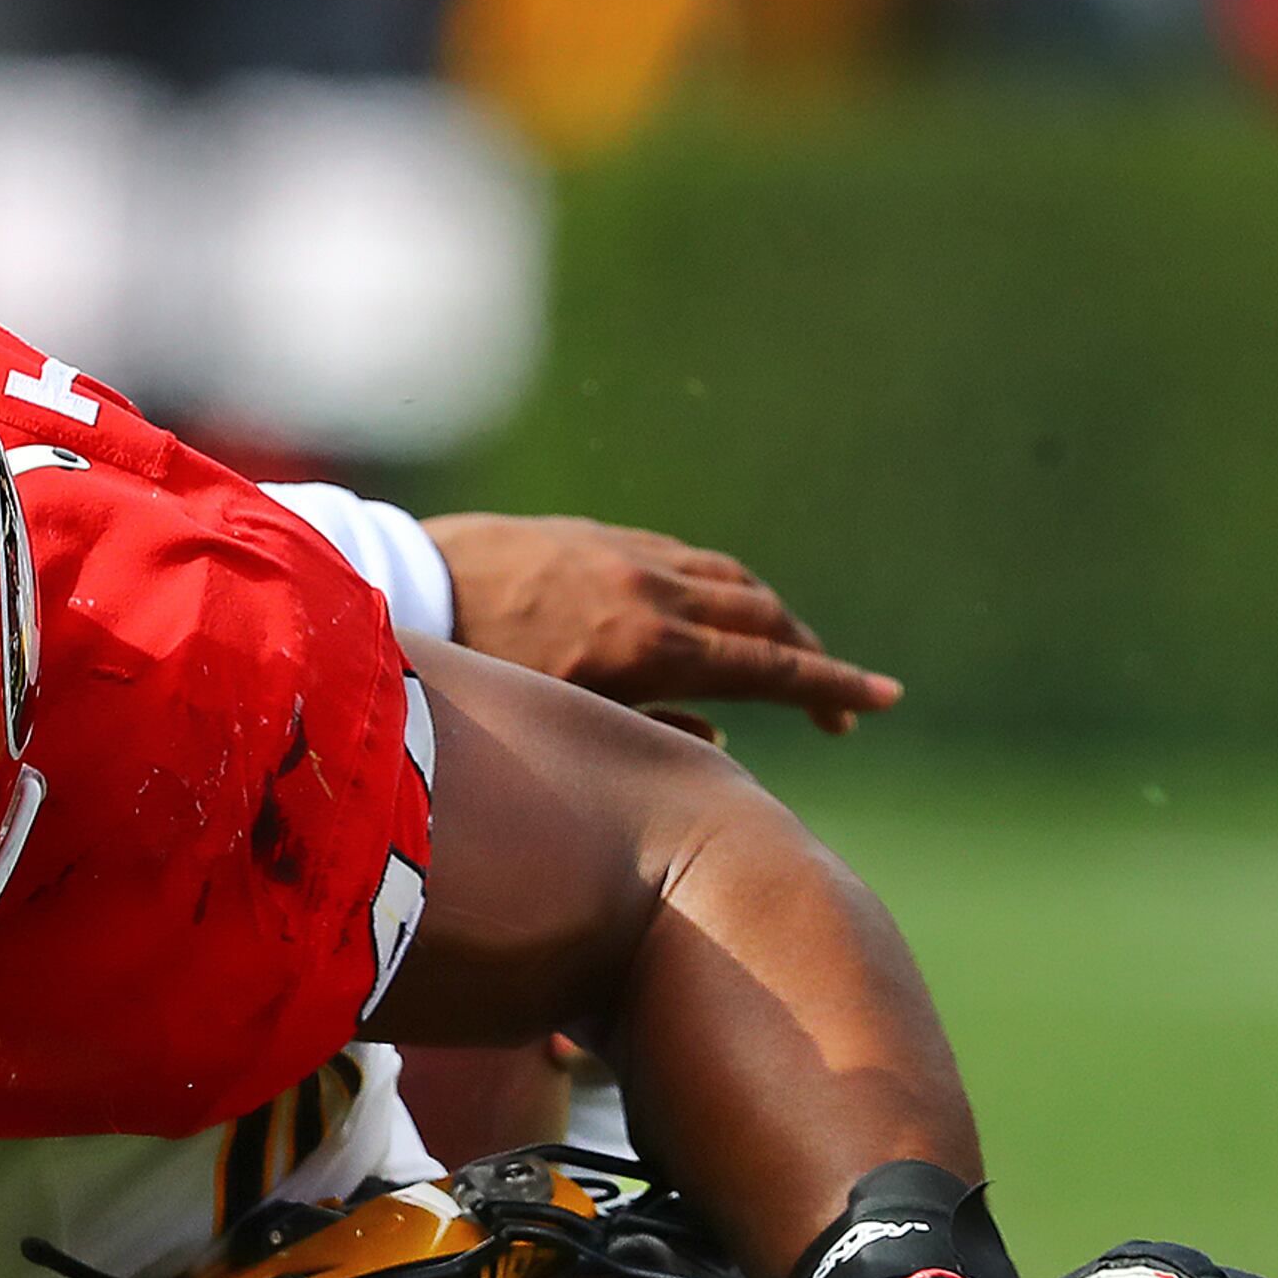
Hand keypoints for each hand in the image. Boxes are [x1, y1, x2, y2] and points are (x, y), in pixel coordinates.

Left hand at [425, 513, 899, 733]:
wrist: (396, 590)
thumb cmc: (468, 682)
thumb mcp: (560, 726)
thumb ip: (648, 732)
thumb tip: (720, 740)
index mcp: (646, 649)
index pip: (768, 668)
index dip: (831, 686)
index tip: (881, 701)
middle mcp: (647, 592)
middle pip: (762, 617)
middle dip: (807, 657)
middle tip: (834, 699)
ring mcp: (623, 556)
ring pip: (727, 582)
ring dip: (766, 618)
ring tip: (782, 657)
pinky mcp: (595, 536)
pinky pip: (682, 560)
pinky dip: (715, 588)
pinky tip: (711, 613)